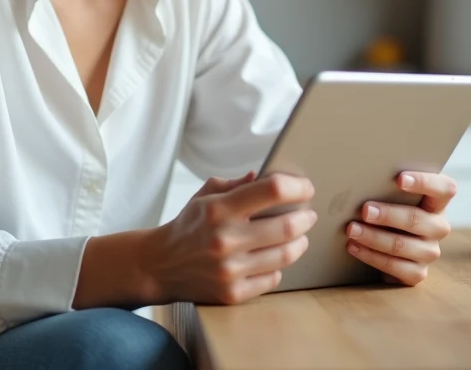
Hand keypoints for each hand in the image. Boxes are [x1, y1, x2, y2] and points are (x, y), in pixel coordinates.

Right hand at [144, 171, 315, 304]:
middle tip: (308, 214)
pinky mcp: (232, 293)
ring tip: (299, 236)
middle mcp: (225, 239)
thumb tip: (264, 176)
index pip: (272, 190)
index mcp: (219, 209)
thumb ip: (236, 185)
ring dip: (299, 242)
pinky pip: (273, 278)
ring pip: (285, 255)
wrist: (161, 264)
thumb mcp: (204, 196)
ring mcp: (229, 270)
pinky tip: (275, 258)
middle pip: (286, 225)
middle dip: (305, 217)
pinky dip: (279, 267)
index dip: (297, 186)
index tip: (305, 187)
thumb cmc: (189, 225)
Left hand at [344, 171, 456, 286]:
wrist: (384, 247)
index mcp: (436, 202)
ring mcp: (430, 252)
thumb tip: (359, 179)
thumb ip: (386, 188)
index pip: (444, 188)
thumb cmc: (387, 210)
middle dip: (388, 215)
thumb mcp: (391, 197)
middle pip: (417, 219)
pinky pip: (395, 267)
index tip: (399, 179)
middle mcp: (438, 227)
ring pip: (402, 245)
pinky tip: (354, 247)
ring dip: (374, 237)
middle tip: (365, 210)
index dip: (424, 182)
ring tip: (351, 229)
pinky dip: (371, 256)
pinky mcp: (417, 273)